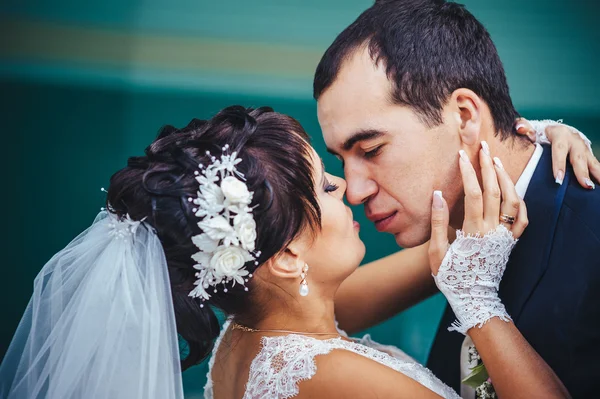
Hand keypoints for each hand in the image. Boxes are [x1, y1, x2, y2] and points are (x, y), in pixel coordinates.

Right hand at [429, 143, 527, 271]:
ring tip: (495, 160)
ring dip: (504, 177)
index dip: (468, 172)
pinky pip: (523, 217)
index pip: (473, 193)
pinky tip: (512, 187)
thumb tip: (437, 194)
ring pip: (512, 199)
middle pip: (494, 190)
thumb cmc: (452, 276)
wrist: (474, 297)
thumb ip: (438, 221)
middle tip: (482, 147)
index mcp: (473, 231)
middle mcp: (493, 230)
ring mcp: (505, 235)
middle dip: (487, 166)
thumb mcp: (437, 252)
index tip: (461, 156)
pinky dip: (519, 199)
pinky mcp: (512, 241)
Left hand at [515, 118, 598, 188]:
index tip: (558, 179)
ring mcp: (583, 148)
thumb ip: (524, 127)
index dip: (559, 164)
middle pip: (578, 158)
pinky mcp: (589, 156)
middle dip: (582, 172)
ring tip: (595, 187)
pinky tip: (599, 186)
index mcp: (560, 134)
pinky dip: (599, 176)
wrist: (555, 130)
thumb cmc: (540, 133)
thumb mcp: (531, 128)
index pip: (559, 150)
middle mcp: (575, 140)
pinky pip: (595, 166)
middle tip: (584, 185)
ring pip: (592, 162)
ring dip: (596, 174)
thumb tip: (520, 128)